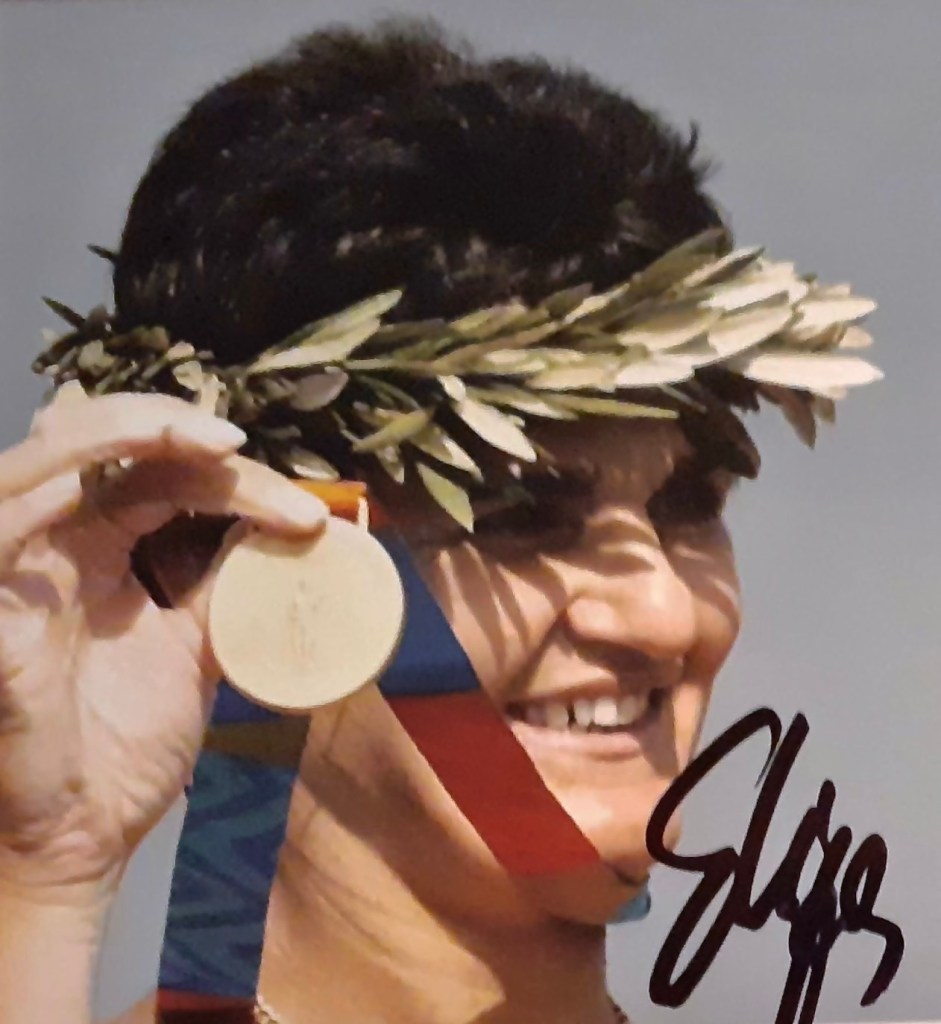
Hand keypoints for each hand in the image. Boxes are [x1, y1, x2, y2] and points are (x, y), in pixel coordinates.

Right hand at [0, 387, 325, 900]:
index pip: (160, 476)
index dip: (232, 477)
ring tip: (205, 444)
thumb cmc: (125, 746)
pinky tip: (109, 480)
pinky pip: (1, 525)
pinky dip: (45, 485)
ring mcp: (15, 569)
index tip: (308, 516)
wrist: (82, 837)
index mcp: (99, 548)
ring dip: (121, 432)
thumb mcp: (198, 648)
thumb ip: (228, 586)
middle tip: (239, 444)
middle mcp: (52, 543)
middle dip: (169, 425)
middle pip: (98, 439)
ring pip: (46, 456)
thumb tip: (288, 534)